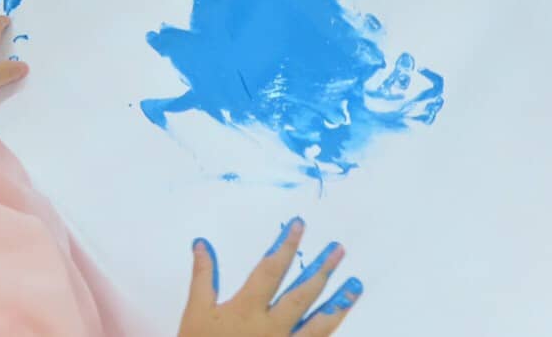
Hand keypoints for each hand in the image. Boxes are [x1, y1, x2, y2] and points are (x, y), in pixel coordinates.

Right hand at [177, 219, 360, 336]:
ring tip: (355, 286)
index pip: (271, 270)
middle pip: (302, 295)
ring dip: (338, 304)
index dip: (285, 246)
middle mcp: (271, 328)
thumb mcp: (196, 312)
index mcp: (247, 309)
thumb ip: (203, 277)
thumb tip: (202, 242)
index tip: (299, 225)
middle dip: (322, 270)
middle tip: (339, 249)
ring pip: (319, 325)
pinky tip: (340, 322)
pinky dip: (330, 334)